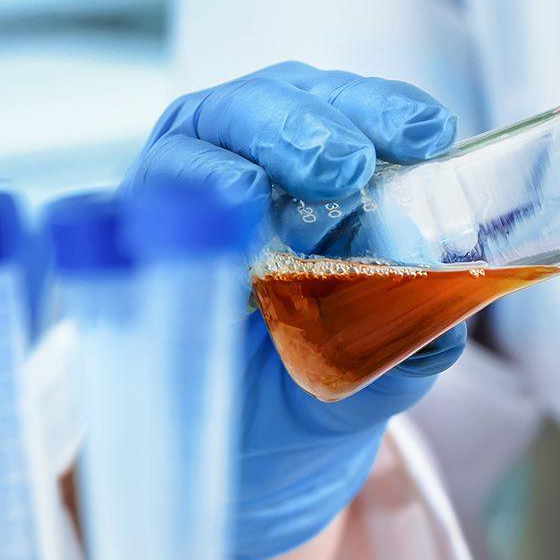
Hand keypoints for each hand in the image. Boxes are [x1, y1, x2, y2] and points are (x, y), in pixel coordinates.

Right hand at [126, 61, 463, 559]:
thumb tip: (420, 268)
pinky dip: (168, 204)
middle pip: (266, 102)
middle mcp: (250, 166)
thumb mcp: (395, 359)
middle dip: (306, 122)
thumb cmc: (330, 376)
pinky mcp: (130, 248)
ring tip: (256, 189)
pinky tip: (207, 216)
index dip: (382, 107)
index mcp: (322, 171)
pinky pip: (133, 207)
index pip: (346, 106)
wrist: (256, 457)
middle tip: (347, 164)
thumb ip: (419, 320)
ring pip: (196, 138)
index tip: (428, 133)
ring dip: (232, 155)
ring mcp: (186, 203)